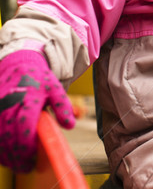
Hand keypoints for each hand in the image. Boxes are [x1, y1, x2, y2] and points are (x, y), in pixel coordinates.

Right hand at [0, 50, 74, 171]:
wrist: (19, 63)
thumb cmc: (39, 78)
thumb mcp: (55, 88)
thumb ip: (63, 106)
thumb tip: (70, 125)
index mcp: (29, 96)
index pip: (24, 124)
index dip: (26, 143)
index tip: (31, 157)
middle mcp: (11, 101)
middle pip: (8, 133)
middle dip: (15, 153)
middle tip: (24, 166)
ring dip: (4, 152)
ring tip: (15, 163)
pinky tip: (4, 154)